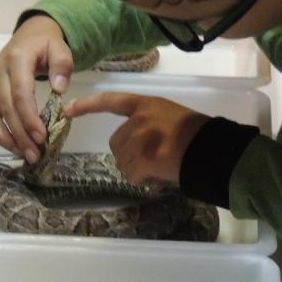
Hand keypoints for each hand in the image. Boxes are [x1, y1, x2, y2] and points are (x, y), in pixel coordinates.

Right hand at [0, 15, 73, 162]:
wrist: (29, 36)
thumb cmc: (46, 45)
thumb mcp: (60, 48)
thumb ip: (62, 65)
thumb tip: (59, 88)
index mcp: (16, 59)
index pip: (20, 93)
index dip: (29, 117)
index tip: (42, 137)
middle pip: (5, 108)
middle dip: (20, 134)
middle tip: (36, 154)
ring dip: (5, 138)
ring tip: (24, 154)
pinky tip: (15, 145)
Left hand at [66, 93, 210, 184]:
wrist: (212, 149)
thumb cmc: (195, 135)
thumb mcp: (168, 116)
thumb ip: (146, 124)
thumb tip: (130, 148)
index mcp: (146, 104)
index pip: (111, 101)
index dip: (89, 105)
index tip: (69, 108)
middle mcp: (140, 118)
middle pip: (116, 143)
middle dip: (131, 154)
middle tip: (155, 157)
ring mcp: (141, 137)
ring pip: (123, 162)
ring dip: (138, 168)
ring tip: (161, 164)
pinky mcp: (144, 157)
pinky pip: (133, 175)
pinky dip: (144, 179)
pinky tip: (162, 173)